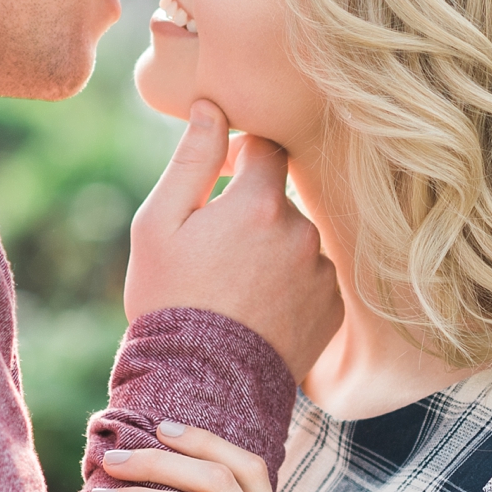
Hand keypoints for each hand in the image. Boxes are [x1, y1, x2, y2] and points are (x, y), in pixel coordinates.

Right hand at [125, 101, 342, 380]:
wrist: (202, 386)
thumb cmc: (169, 300)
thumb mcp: (159, 225)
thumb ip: (192, 159)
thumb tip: (211, 106)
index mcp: (260, 202)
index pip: (266, 148)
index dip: (241, 157)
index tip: (221, 179)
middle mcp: (301, 231)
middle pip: (280, 198)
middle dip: (252, 211)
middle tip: (216, 253)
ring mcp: (322, 272)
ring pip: (297, 239)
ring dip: (273, 249)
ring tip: (234, 290)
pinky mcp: (333, 308)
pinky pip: (312, 277)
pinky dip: (290, 285)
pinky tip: (258, 311)